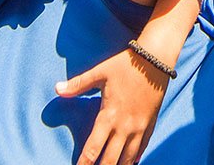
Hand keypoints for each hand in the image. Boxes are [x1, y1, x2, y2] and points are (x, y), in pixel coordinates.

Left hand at [57, 49, 168, 164]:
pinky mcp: (150, 123)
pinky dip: (135, 158)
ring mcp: (139, 127)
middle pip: (110, 160)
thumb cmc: (126, 65)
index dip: (83, 164)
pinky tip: (131, 163)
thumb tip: (57, 89)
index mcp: (109, 116)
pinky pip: (143, 147)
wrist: (156, 59)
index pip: (92, 149)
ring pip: (128, 158)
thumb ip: (78, 84)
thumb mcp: (100, 72)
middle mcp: (124, 126)